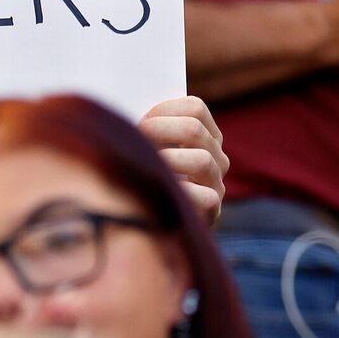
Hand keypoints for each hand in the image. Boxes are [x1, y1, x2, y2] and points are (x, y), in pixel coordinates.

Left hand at [137, 96, 225, 224]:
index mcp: (205, 136)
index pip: (194, 108)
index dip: (163, 110)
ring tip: (146, 168)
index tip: (140, 122)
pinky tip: (160, 193)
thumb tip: (122, 115)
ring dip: (166, 160)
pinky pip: (204, 197)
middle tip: (134, 141)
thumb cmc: (143, 182)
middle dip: (157, 131)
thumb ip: (145, 131)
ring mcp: (217, 183)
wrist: (153, 229)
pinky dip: (180, 192)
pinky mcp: (213, 210)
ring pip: (202, 160)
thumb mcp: (147, 151)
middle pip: (194, 129)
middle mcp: (217, 157)